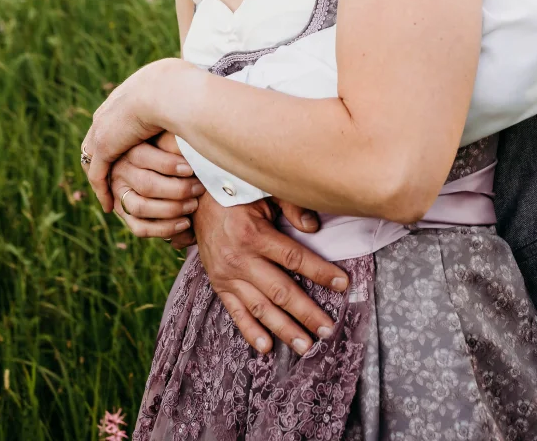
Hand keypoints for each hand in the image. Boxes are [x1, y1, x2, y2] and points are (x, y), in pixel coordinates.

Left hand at [82, 59, 183, 211]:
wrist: (167, 90)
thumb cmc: (181, 88)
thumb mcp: (178, 93)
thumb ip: (180, 103)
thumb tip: (198, 97)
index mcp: (123, 98)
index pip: (112, 122)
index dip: (118, 138)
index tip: (125, 153)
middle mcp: (107, 113)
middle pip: (95, 141)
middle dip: (100, 159)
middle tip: (110, 178)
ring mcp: (101, 129)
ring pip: (94, 161)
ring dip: (103, 178)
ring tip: (110, 195)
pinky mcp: (103, 146)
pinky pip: (97, 175)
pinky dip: (102, 190)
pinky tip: (110, 205)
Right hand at [112, 133, 205, 246]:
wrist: (164, 173)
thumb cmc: (172, 150)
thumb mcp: (169, 139)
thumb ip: (175, 140)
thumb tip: (193, 142)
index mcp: (129, 149)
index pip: (144, 156)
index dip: (169, 164)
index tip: (192, 169)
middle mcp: (120, 173)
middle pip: (146, 185)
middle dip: (177, 189)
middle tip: (199, 188)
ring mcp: (119, 196)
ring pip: (141, 207)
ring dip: (171, 209)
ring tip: (193, 205)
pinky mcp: (125, 216)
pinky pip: (140, 228)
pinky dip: (165, 228)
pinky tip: (185, 223)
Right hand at [193, 193, 348, 355]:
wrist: (194, 200)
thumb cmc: (236, 192)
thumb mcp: (263, 190)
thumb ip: (290, 205)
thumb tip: (314, 228)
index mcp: (254, 234)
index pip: (294, 258)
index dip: (320, 271)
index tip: (342, 284)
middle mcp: (240, 259)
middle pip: (280, 291)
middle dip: (307, 313)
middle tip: (328, 329)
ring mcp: (227, 275)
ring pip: (260, 308)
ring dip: (284, 330)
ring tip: (306, 346)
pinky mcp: (218, 284)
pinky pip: (235, 312)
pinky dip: (250, 331)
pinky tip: (266, 347)